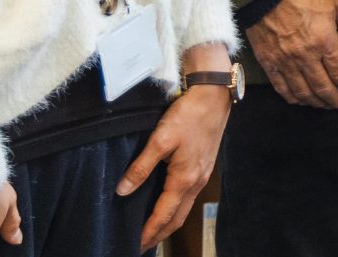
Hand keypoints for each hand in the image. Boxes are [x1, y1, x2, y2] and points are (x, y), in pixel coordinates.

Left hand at [120, 61, 230, 250]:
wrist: (214, 95)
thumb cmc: (188, 115)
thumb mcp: (160, 139)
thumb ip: (141, 167)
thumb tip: (122, 191)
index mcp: (184, 178)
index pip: (163, 215)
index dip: (149, 232)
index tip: (135, 245)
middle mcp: (196, 182)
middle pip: (176, 218)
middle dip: (159, 234)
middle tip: (142, 245)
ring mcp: (203, 175)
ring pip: (184, 209)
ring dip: (168, 223)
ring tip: (152, 231)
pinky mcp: (204, 166)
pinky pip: (189, 197)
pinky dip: (176, 209)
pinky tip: (168, 205)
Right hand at [250, 0, 337, 108]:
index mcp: (324, 41)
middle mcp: (305, 56)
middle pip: (324, 88)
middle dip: (337, 100)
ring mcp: (285, 61)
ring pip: (303, 92)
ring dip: (317, 103)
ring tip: (327, 105)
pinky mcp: (268, 61)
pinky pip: (281, 87)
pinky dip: (293, 98)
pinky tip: (301, 100)